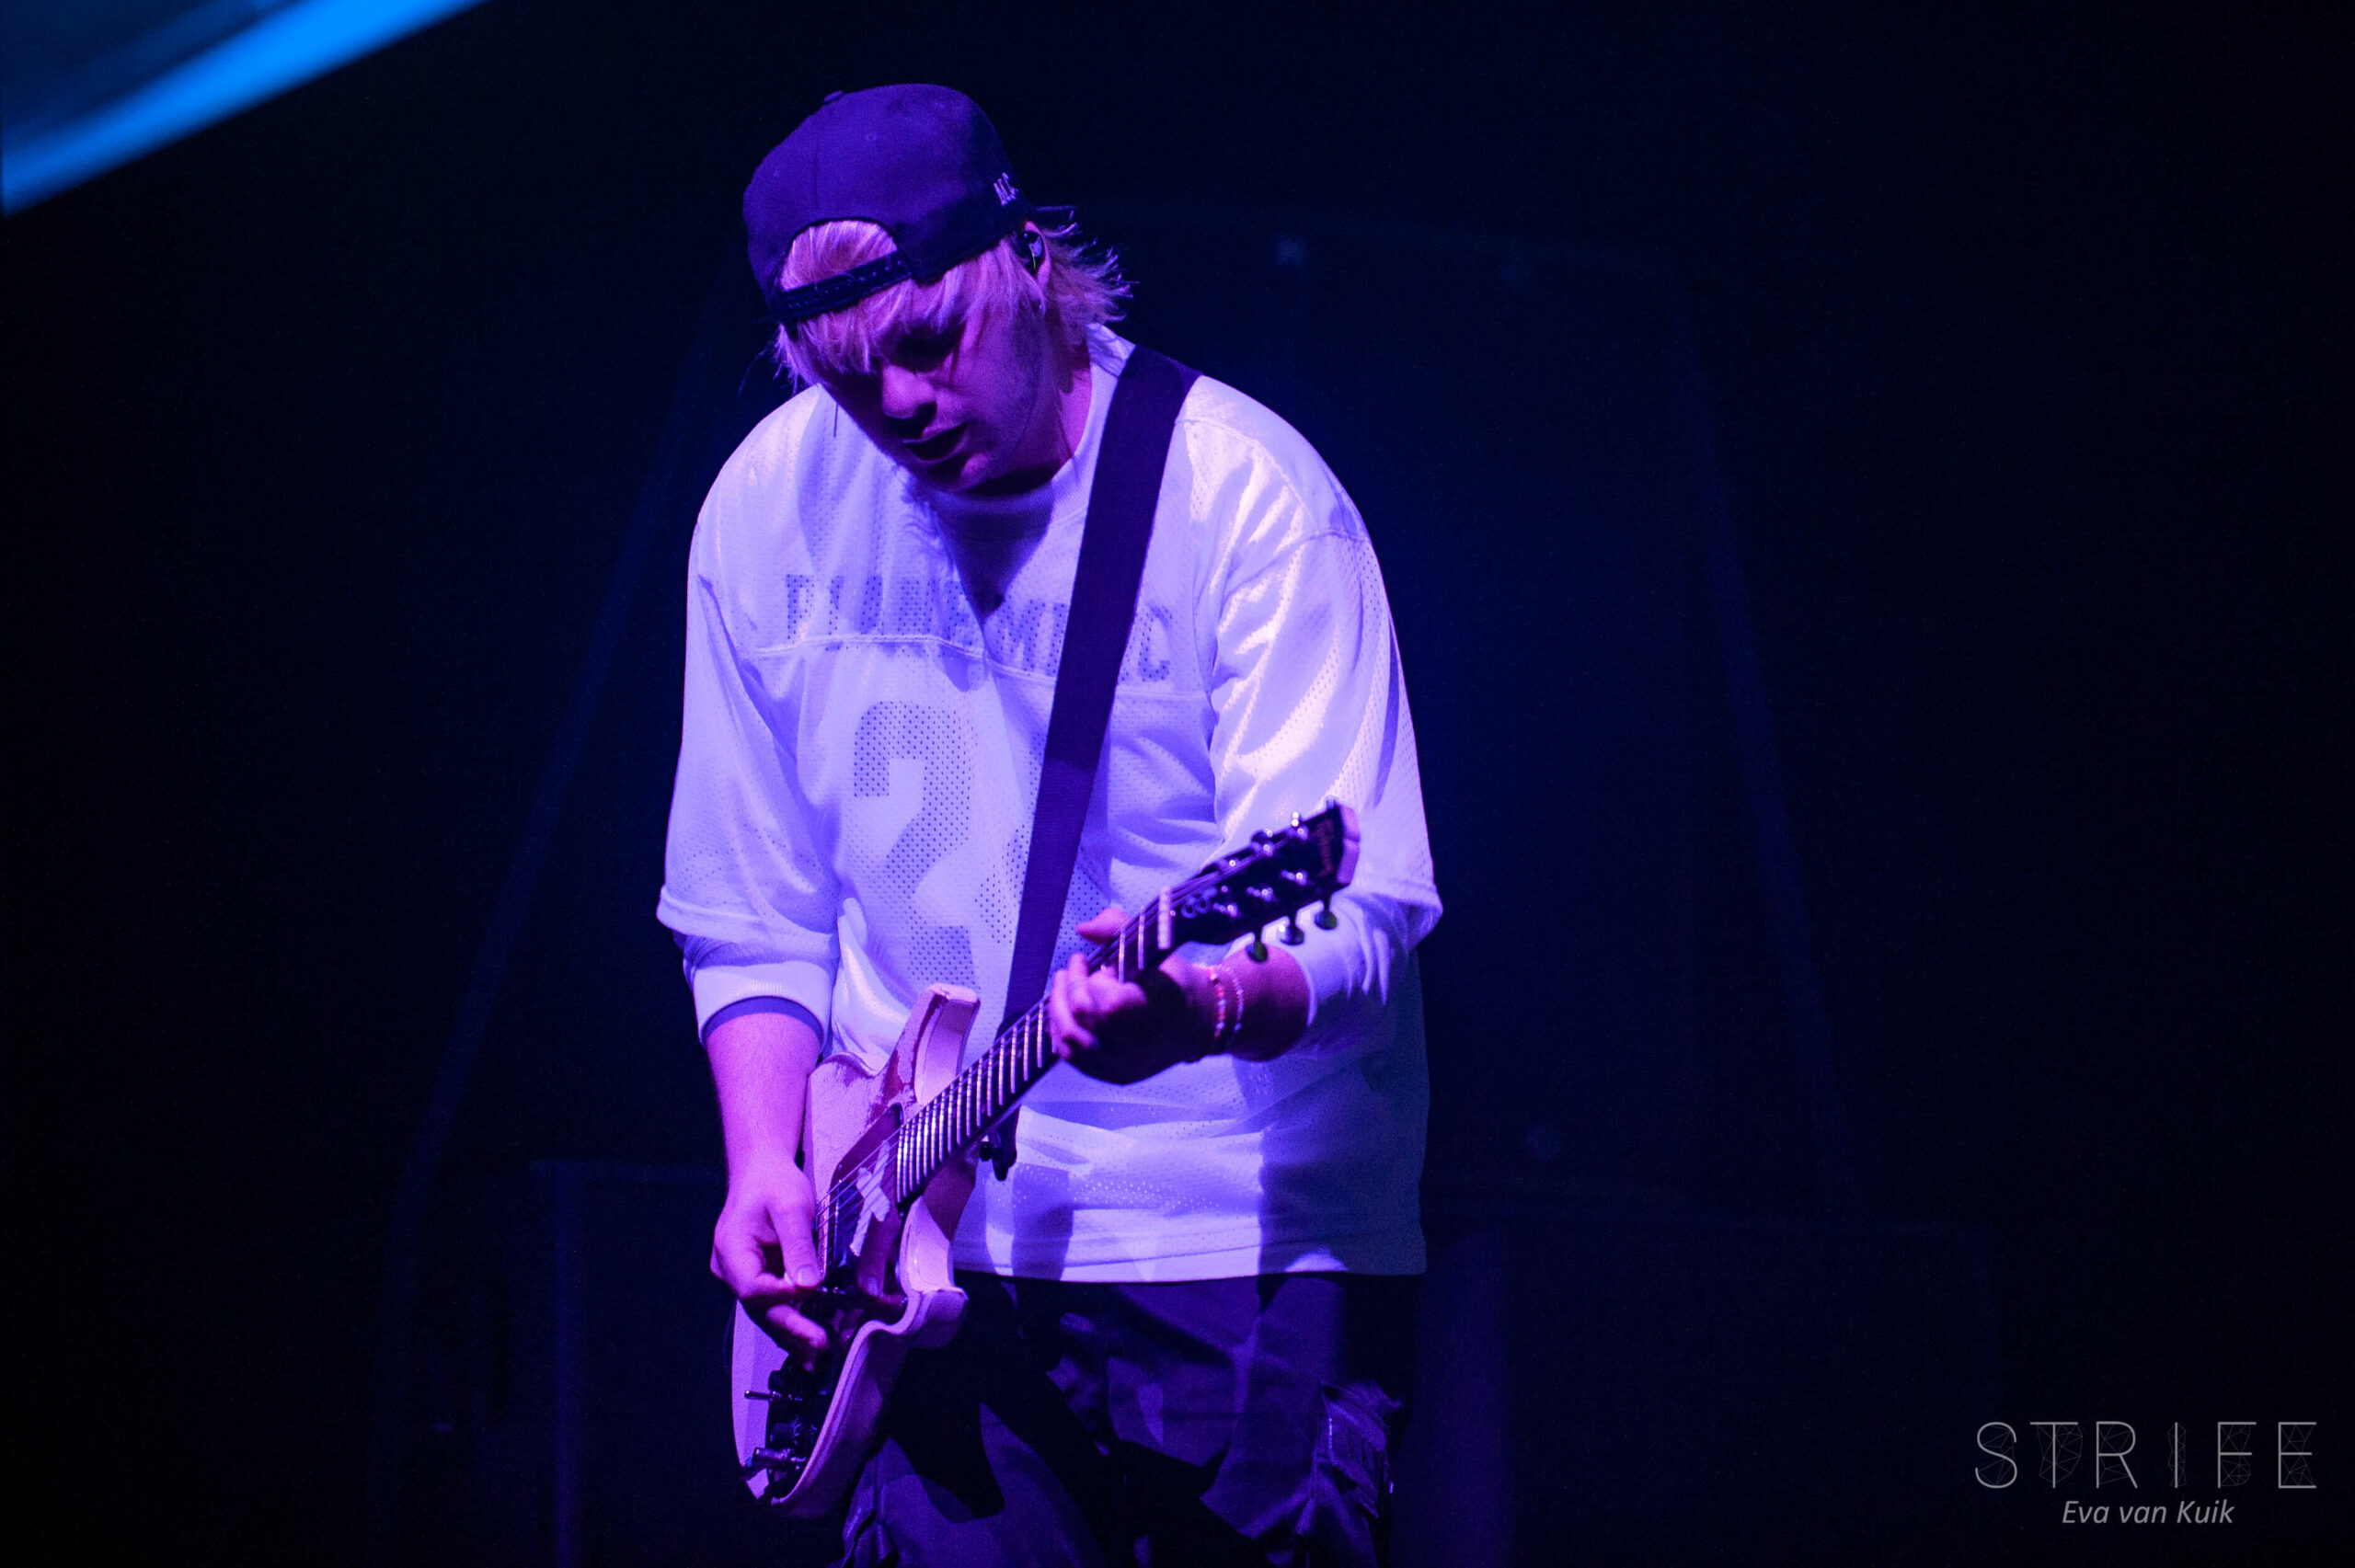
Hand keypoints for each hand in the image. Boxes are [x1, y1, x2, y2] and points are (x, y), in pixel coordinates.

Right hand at [709, 1159, 829, 1365]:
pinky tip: (808, 1343)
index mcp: (731, 1250)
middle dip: (790, 1328)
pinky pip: (772, 1304)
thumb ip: (799, 1246)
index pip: (753, 1286)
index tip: (810, 1299)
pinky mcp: (758, 1277)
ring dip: (791, 1333)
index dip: (780, 1297)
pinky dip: (791, 1321)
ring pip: (765, 1311)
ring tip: (816, 1358)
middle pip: (759, 1307)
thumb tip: (808, 1286)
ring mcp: (742, 1276)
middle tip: (820, 1345)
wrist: (762, 1170)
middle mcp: (730, 1269)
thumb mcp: (791, 1207)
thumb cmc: (774, 1183)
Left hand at [1047, 907, 1217, 1083]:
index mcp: (1151, 1013)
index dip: (1097, 978)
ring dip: (1058, 1006)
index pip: (1106, 1001)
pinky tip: (1064, 1009)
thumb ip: (1118, 928)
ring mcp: (1120, 1064)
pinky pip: (1071, 1056)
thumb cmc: (1173, 981)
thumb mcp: (1154, 947)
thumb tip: (1082, 928)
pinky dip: (1060, 1030)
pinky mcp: (1111, 1074)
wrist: (1196, 1023)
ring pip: (1069, 1039)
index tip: (1102, 964)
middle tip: (1075, 967)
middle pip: (1081, 1017)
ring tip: (1063, 985)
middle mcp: (1134, 1046)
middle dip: (1071, 985)